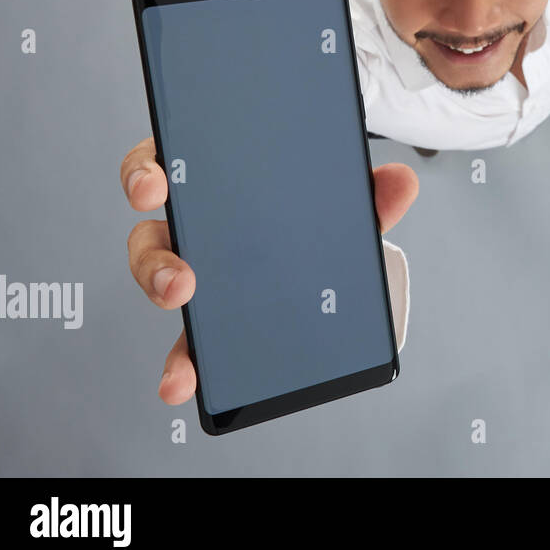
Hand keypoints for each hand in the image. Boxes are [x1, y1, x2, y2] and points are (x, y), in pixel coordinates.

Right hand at [121, 136, 418, 404]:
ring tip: (184, 332)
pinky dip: (181, 364)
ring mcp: (198, 273)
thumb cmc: (311, 212)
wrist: (322, 249)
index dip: (147, 173)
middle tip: (181, 281)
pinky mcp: (209, 319)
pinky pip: (186, 341)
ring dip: (164, 307)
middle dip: (156, 261)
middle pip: (151, 238)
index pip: (166, 166)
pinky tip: (183, 384)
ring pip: (160, 286)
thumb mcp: (341, 200)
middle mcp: (195, 229)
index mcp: (214, 184)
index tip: (152, 187)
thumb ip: (370, 193)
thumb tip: (402, 182)